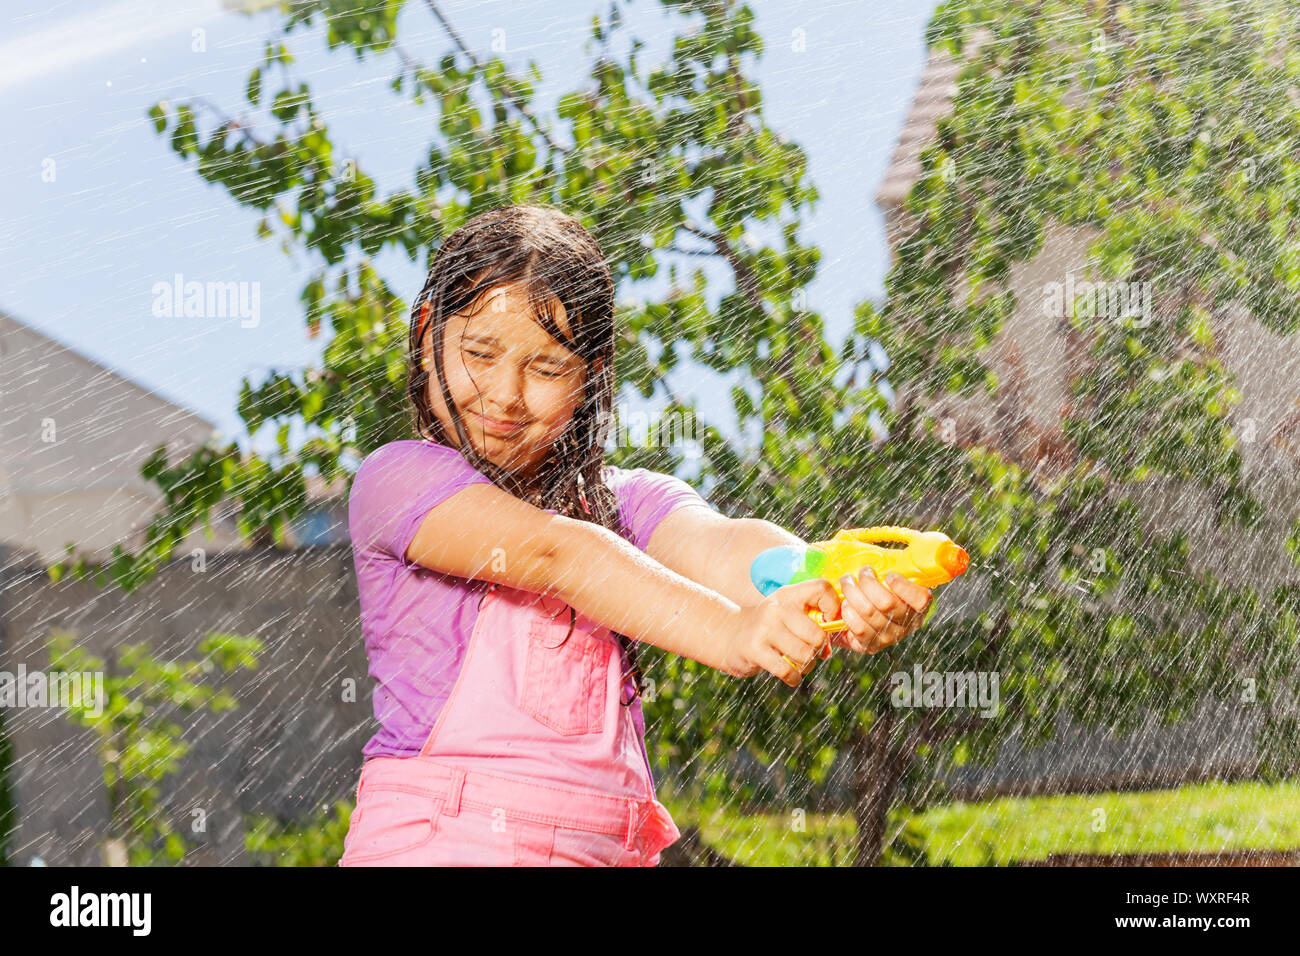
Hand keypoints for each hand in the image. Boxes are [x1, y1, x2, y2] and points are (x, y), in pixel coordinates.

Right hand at [723, 579, 839, 686]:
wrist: (728, 635)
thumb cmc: (768, 628)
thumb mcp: (786, 615)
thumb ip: (812, 624)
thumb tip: (828, 649)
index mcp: (788, 595)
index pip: (822, 588)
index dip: (833, 607)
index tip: (827, 623)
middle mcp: (777, 608)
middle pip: (817, 634)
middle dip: (818, 650)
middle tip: (810, 652)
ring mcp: (764, 628)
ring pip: (805, 654)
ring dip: (806, 665)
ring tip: (799, 663)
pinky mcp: (755, 649)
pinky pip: (787, 670)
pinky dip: (793, 677)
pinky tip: (790, 675)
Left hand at [832, 569, 931, 653]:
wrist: (849, 614)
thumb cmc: (870, 587)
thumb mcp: (881, 573)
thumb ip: (882, 563)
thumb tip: (865, 554)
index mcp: (918, 605)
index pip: (922, 599)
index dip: (905, 587)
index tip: (889, 575)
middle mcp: (907, 624)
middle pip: (887, 603)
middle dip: (868, 583)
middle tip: (861, 573)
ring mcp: (889, 637)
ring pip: (870, 612)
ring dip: (853, 593)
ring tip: (847, 582)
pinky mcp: (870, 646)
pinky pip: (859, 627)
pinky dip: (848, 612)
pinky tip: (845, 604)